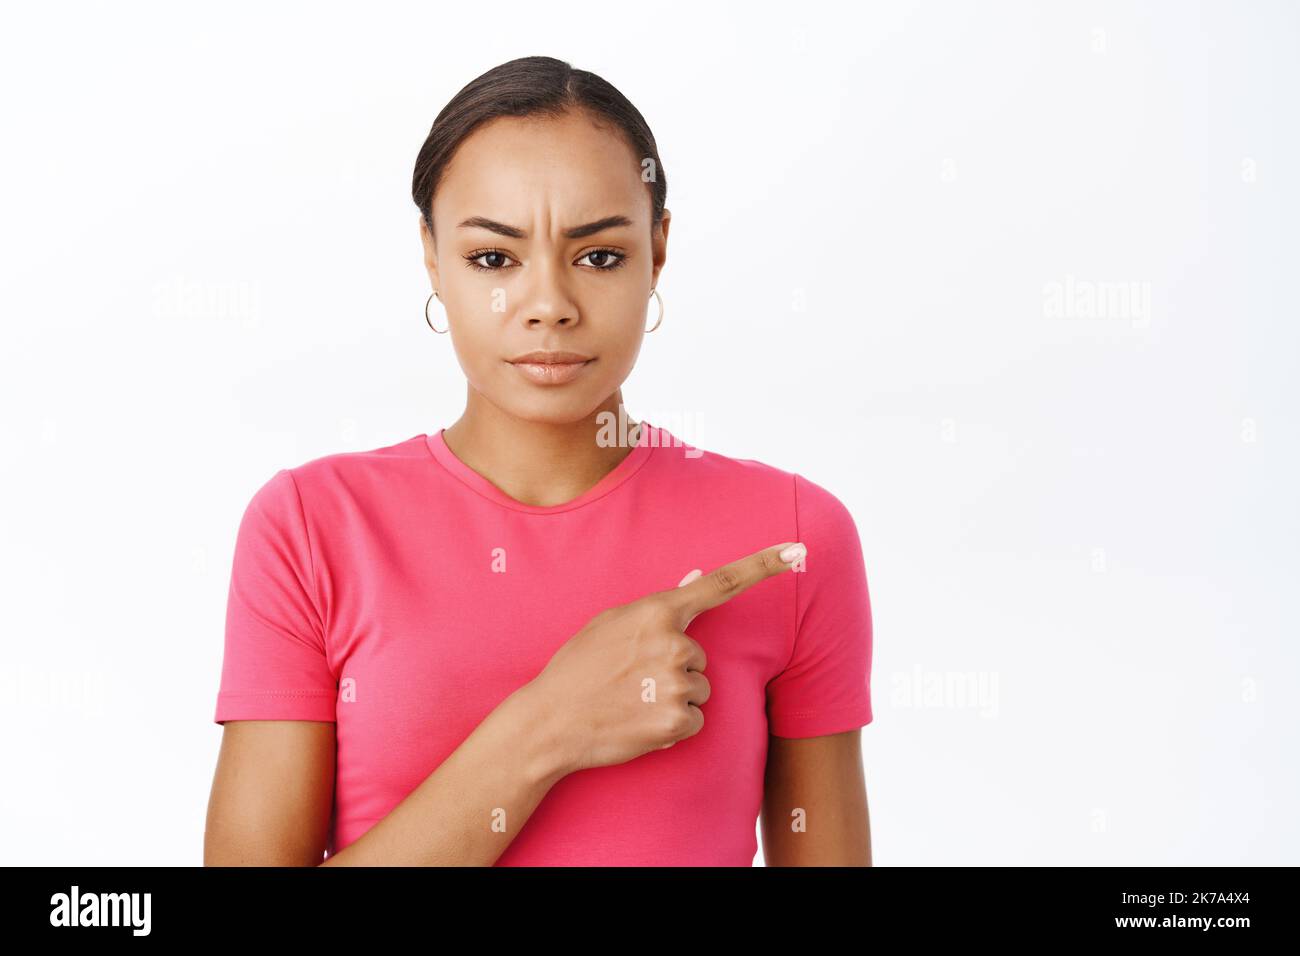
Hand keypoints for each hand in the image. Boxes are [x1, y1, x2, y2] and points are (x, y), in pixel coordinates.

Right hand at [526, 541, 807, 773]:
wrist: (549, 721)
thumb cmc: (578, 668)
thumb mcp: (611, 623)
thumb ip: (656, 608)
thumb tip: (695, 580)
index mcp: (657, 611)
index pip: (721, 583)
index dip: (763, 565)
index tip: (797, 551)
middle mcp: (674, 643)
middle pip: (701, 658)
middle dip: (674, 671)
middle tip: (630, 680)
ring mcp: (676, 682)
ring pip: (699, 691)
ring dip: (672, 700)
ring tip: (630, 701)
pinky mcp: (677, 719)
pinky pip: (695, 721)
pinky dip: (671, 727)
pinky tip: (638, 723)